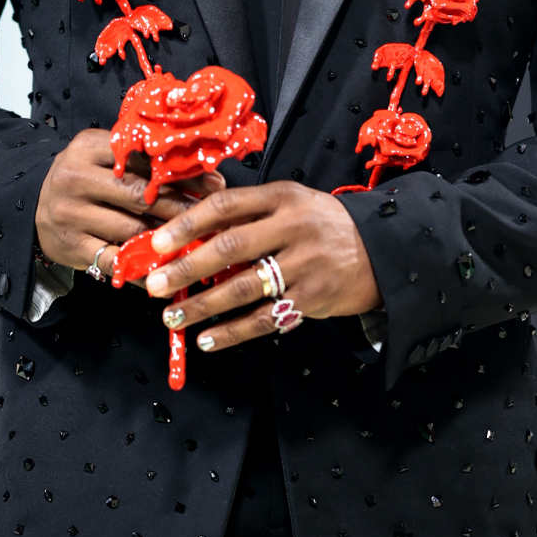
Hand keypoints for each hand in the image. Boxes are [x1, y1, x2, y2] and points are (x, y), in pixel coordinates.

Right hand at [35, 127, 222, 276]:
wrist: (33, 204)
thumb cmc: (84, 178)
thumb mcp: (103, 156)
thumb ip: (146, 161)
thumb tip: (209, 174)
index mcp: (89, 147)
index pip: (144, 159)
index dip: (183, 174)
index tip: (215, 185)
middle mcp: (76, 178)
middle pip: (141, 195)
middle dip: (181, 208)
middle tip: (213, 219)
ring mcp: (71, 214)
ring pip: (131, 229)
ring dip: (167, 240)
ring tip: (198, 244)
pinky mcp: (71, 246)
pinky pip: (114, 260)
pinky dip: (142, 268)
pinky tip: (165, 271)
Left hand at [142, 181, 381, 352]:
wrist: (383, 251)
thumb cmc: (323, 226)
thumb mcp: (292, 204)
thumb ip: (250, 213)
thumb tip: (190, 232)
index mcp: (282, 197)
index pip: (226, 205)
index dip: (187, 223)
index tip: (157, 242)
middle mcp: (293, 227)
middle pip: (229, 246)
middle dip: (186, 267)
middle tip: (153, 285)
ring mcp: (304, 264)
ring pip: (242, 288)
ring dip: (201, 305)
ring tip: (172, 317)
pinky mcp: (312, 297)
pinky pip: (264, 319)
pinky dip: (232, 332)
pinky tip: (206, 340)